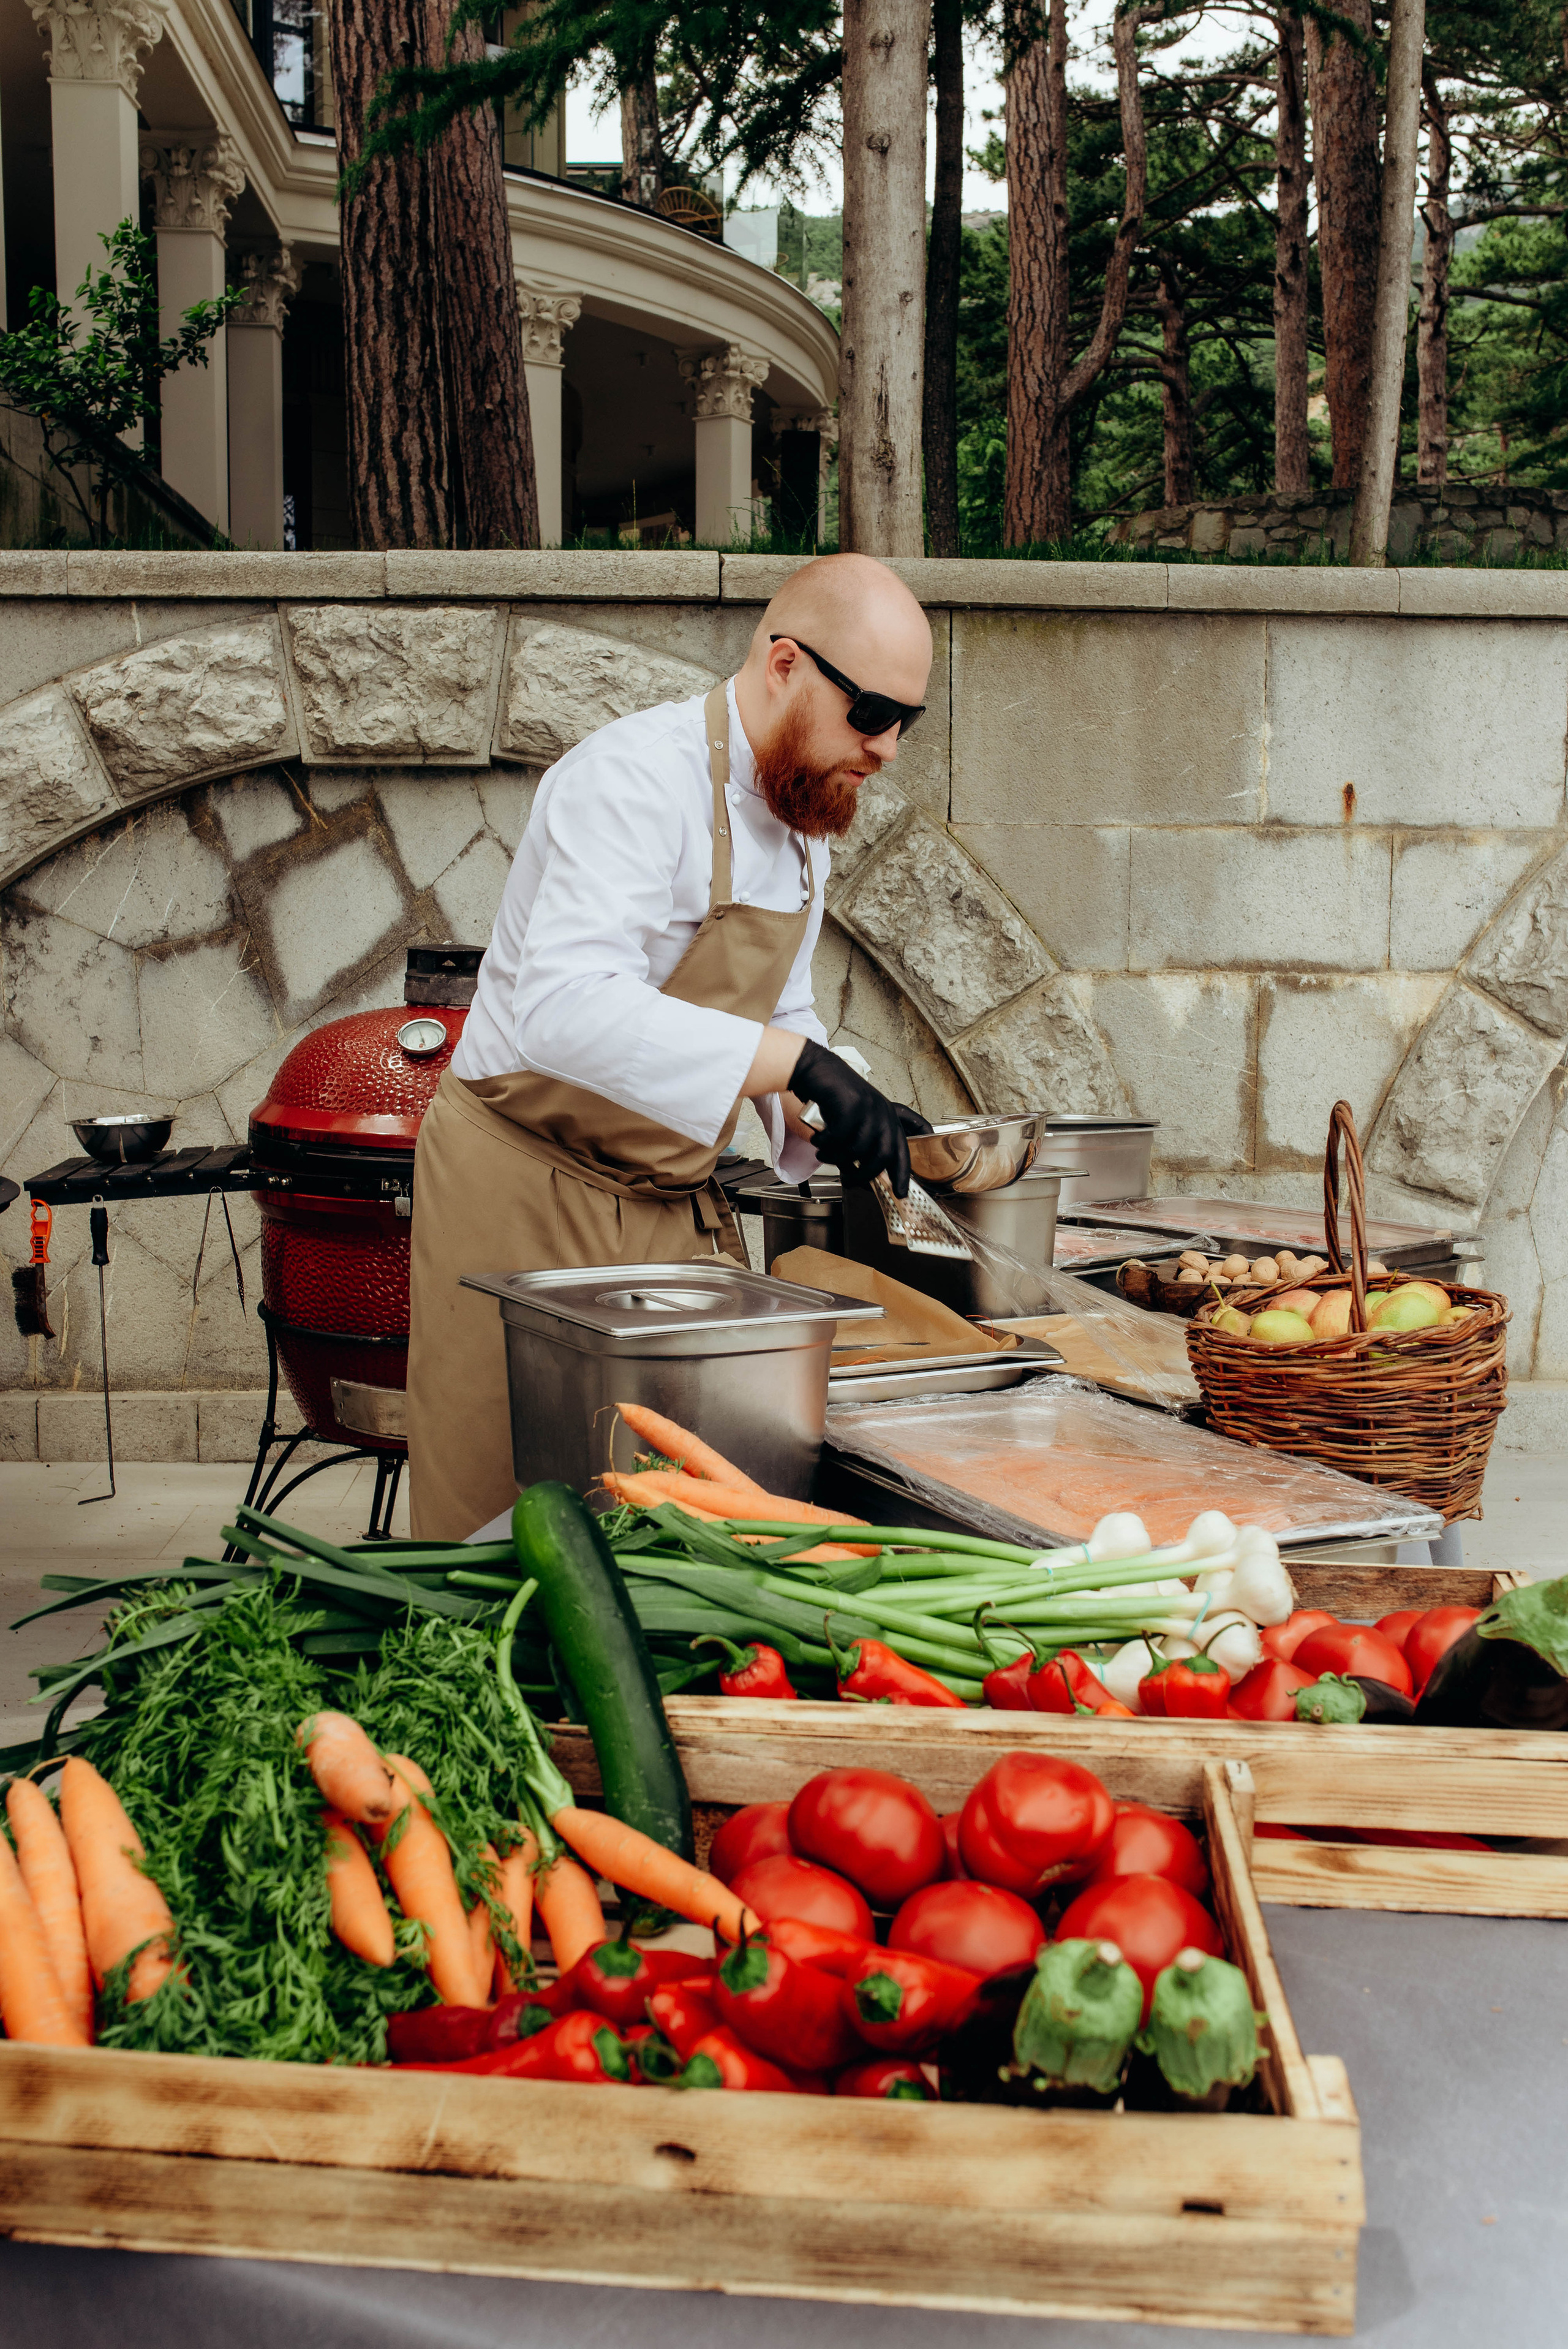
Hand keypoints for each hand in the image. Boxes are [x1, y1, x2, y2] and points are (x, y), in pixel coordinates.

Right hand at [791, 1041, 932, 1197]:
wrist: (817, 1070)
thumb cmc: (835, 1099)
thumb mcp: (855, 1122)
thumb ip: (862, 1148)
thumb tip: (865, 1180)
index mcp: (888, 1117)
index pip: (903, 1148)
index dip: (904, 1173)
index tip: (902, 1192)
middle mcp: (883, 1112)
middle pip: (883, 1154)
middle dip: (865, 1174)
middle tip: (850, 1181)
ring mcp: (869, 1107)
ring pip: (858, 1148)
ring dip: (837, 1157)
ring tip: (824, 1154)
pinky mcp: (852, 1104)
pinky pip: (840, 1137)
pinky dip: (826, 1143)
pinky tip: (818, 1139)